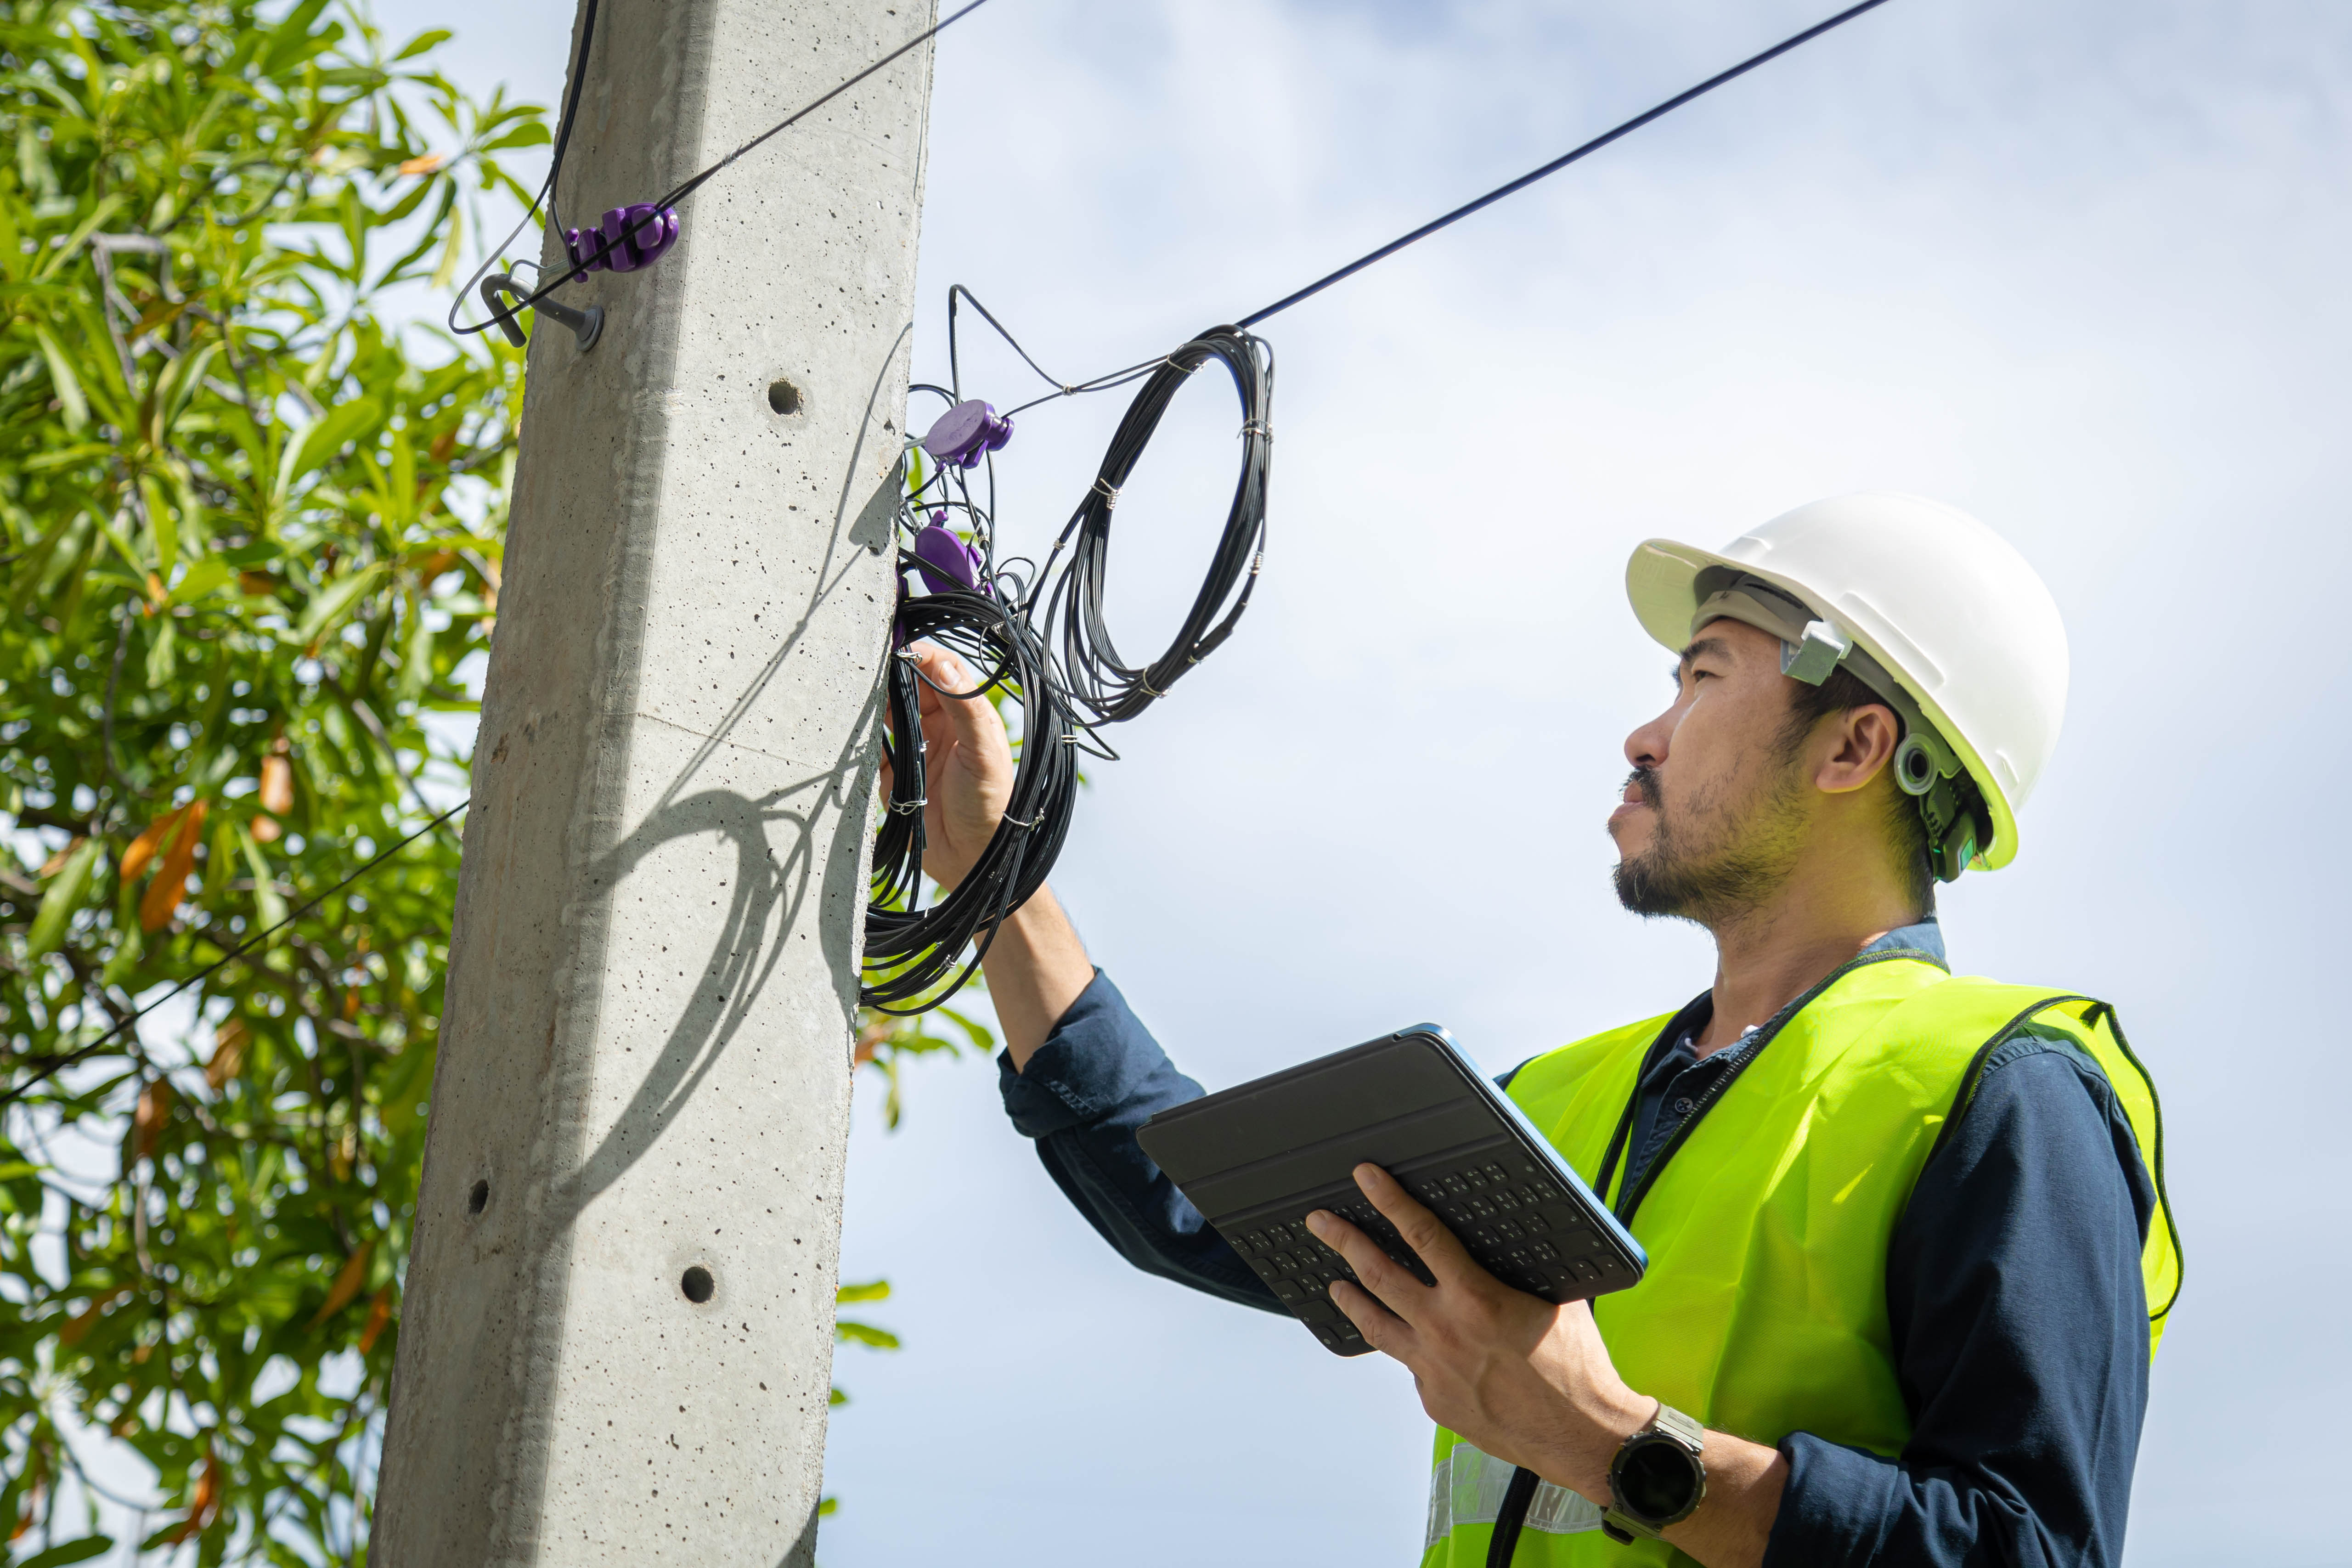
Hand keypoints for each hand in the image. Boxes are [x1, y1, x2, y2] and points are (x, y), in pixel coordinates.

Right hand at [878, 641, 1012, 891]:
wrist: (973, 860)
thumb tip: (942, 664)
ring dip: (872, 702)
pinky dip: (860, 737)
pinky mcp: (892, 775)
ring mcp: (914, 750)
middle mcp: (940, 727)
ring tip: (854, 688)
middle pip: (908, 687)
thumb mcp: (983, 753)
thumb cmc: (990, 806)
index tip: (894, 646)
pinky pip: (872, 748)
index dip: (918, 655)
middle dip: (889, 673)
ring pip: (887, 714)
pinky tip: (849, 725)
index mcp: (965, 716)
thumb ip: (966, 708)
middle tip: (866, 662)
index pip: (940, 671)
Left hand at [1306, 1164, 1649, 1501]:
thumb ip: (1518, 1271)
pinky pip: (1412, 1367)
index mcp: (1476, 1299)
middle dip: (1344, 1241)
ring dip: (1351, 1299)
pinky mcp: (1435, 1401)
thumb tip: (1501, 1245)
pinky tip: (1410, 1344)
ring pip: (1376, 1325)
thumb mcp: (1553, 1299)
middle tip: (1321, 1223)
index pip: (1421, 1235)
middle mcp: (1445, 1332)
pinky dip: (1410, 1350)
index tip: (1366, 1178)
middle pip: (1378, 1275)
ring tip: (1335, 1284)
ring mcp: (1433, 1370)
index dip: (1390, 1200)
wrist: (1583, 1435)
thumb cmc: (1576, 1368)